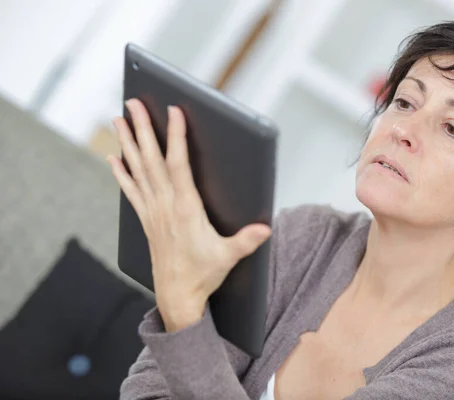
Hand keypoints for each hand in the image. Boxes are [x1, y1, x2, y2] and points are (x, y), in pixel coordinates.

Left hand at [107, 98, 271, 331]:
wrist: (177, 297)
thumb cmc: (203, 275)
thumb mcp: (228, 256)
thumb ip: (246, 240)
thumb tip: (265, 229)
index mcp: (186, 210)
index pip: (178, 165)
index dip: (177, 137)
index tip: (174, 113)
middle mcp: (165, 206)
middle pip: (151, 160)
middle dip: (142, 129)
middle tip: (133, 103)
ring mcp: (152, 212)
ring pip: (137, 170)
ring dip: (127, 144)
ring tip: (118, 119)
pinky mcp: (147, 220)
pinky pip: (130, 190)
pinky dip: (121, 172)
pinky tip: (113, 157)